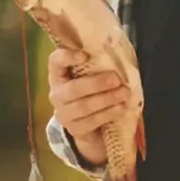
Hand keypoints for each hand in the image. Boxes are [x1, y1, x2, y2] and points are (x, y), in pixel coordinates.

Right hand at [47, 47, 130, 164]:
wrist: (88, 124)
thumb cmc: (92, 91)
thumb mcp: (91, 75)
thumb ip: (97, 64)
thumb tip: (116, 51)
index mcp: (58, 75)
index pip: (55, 62)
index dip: (67, 57)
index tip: (85, 55)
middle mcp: (56, 94)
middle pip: (73, 89)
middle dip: (96, 84)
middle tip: (116, 79)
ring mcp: (63, 113)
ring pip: (84, 106)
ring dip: (106, 99)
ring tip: (124, 93)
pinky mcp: (74, 129)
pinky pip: (92, 121)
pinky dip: (108, 113)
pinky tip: (120, 107)